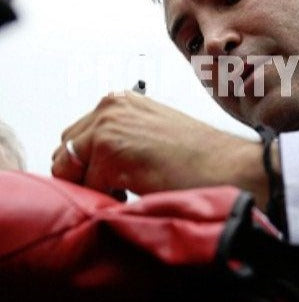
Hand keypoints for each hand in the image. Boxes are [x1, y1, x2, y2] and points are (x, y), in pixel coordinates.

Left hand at [51, 92, 269, 207]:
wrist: (230, 167)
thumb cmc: (202, 156)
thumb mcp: (155, 134)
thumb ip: (123, 138)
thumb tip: (92, 166)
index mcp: (120, 100)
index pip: (76, 138)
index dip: (89, 166)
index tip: (111, 181)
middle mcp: (111, 106)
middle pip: (66, 153)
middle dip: (85, 176)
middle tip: (119, 189)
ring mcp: (108, 126)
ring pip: (70, 171)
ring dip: (94, 188)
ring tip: (130, 191)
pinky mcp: (110, 150)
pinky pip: (88, 189)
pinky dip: (109, 200)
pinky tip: (138, 194)